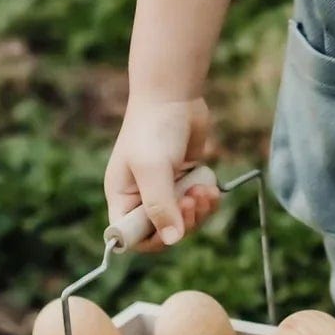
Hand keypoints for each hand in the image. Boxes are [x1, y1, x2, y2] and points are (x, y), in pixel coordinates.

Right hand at [104, 96, 219, 252]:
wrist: (174, 94)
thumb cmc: (154, 129)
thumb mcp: (154, 169)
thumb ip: (161, 206)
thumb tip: (173, 240)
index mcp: (122, 196)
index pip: (131, 236)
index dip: (152, 240)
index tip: (171, 228)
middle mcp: (141, 196)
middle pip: (163, 231)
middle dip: (182, 222)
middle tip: (192, 201)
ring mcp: (165, 187)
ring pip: (184, 219)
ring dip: (198, 211)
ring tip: (204, 191)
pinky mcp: (184, 178)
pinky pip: (197, 203)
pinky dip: (206, 200)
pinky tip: (212, 188)